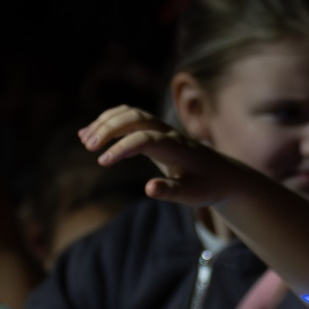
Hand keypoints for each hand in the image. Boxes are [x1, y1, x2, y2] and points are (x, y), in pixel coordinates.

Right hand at [79, 105, 265, 208]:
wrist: (224, 175)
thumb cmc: (209, 187)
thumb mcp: (194, 195)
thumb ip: (172, 191)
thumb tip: (148, 188)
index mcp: (177, 148)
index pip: (145, 139)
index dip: (122, 147)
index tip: (102, 162)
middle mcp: (168, 132)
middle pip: (135, 117)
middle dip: (109, 128)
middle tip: (88, 147)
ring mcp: (162, 128)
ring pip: (131, 113)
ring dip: (106, 122)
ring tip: (84, 139)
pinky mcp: (156, 131)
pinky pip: (130, 117)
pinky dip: (109, 121)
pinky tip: (91, 134)